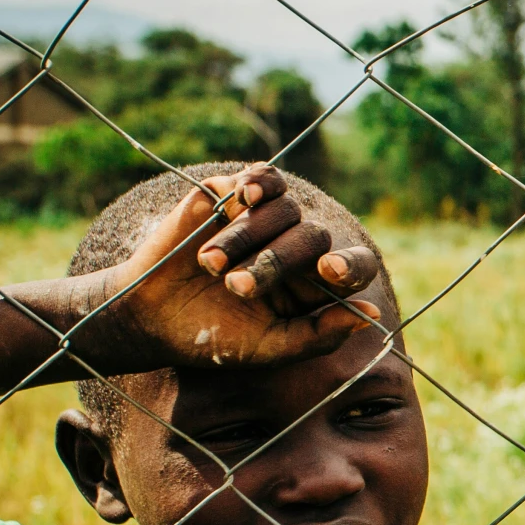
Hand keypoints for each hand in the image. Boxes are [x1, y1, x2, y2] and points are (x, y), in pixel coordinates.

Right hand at [81, 164, 380, 373]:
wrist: (152, 318)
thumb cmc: (215, 338)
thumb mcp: (269, 347)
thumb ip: (320, 335)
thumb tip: (372, 315)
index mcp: (315, 285)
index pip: (354, 266)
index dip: (350, 265)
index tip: (329, 271)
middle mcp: (298, 248)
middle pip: (314, 236)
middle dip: (275, 262)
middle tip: (236, 288)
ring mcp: (267, 219)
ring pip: (285, 209)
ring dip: (248, 237)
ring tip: (212, 267)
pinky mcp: (233, 195)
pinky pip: (263, 177)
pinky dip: (259, 182)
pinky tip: (247, 197)